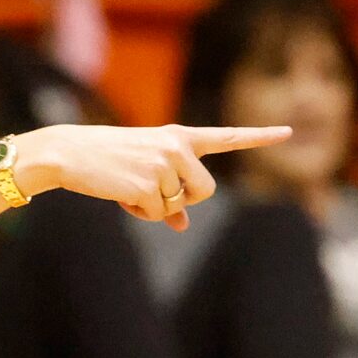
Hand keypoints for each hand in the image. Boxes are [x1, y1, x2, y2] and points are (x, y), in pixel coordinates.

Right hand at [13, 124, 290, 230]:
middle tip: (151, 191)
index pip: (226, 137)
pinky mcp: (148, 183)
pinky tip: (121, 193)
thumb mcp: (143, 172)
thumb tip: (182, 225)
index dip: (258, 136)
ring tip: (128, 186)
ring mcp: (164, 164)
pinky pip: (157, 214)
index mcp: (179, 136)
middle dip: (183, 200)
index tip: (287, 131)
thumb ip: (170, 194)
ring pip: (178, 207)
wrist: (70, 153)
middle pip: (205, 191)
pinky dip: (139, 212)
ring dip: (155, 207)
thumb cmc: (106, 161)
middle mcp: (177, 146)